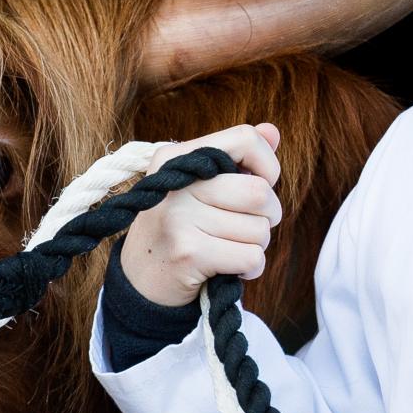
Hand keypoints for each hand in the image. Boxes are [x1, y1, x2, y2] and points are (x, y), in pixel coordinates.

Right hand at [121, 122, 283, 306]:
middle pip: (260, 191)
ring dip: (256, 245)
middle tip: (247, 226)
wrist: (139, 280)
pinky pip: (251, 257)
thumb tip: (272, 131)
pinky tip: (229, 269)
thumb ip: (236, 157)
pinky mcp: (188, 252)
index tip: (259, 185)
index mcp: (177, 156)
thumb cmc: (179, 228)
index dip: (268, 165)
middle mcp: (176, 182)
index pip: (246, 139)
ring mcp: (179, 217)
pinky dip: (251, 268)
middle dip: (268, 215)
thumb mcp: (199, 186)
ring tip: (228, 248)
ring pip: (260, 229)